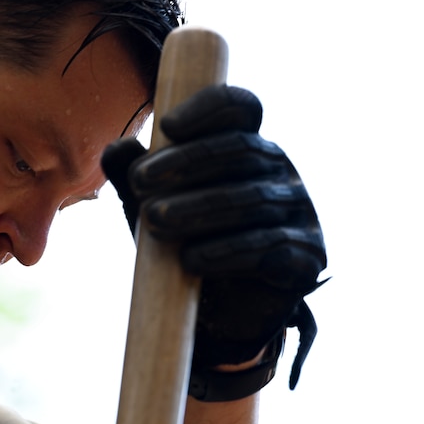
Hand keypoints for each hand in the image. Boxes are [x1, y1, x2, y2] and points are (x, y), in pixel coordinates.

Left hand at [102, 85, 326, 393]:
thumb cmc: (183, 246)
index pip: (240, 108)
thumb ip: (132, 178)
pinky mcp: (306, 256)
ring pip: (252, 200)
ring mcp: (299, 211)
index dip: (209, 108)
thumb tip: (117, 149)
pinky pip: (271, 247)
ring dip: (199, 209)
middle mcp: (279, 172)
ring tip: (155, 222)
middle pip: (240, 150)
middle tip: (141, 184)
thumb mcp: (149, 209)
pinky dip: (228, 252)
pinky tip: (191, 261)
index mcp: (246, 148)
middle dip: (187, 163)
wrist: (213, 315)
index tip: (166, 126)